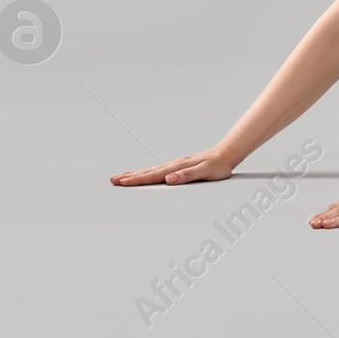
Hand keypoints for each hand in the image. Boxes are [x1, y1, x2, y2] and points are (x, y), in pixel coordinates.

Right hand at [110, 149, 234, 185]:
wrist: (226, 154)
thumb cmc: (217, 166)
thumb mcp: (205, 172)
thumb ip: (187, 175)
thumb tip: (168, 179)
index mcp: (177, 167)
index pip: (153, 175)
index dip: (137, 180)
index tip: (122, 182)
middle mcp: (173, 165)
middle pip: (147, 172)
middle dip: (129, 177)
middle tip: (112, 180)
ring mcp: (174, 165)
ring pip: (150, 170)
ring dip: (135, 174)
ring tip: (120, 177)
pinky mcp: (177, 166)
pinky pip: (157, 170)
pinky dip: (146, 173)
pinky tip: (142, 174)